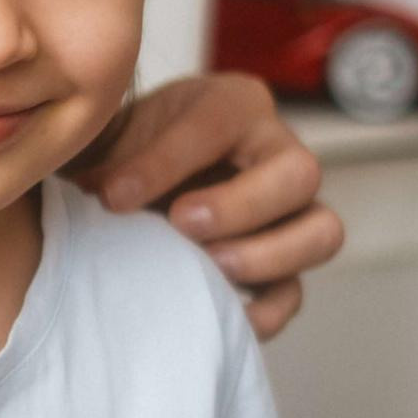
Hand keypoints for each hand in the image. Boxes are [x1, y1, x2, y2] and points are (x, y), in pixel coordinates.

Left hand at [78, 73, 343, 339]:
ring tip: (207, 268)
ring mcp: (290, 212)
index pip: (218, 122)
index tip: (112, 196)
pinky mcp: (281, 264)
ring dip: (266, 256)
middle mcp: (277, 150)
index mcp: (233, 103)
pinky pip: (296, 292)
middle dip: (239, 204)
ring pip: (322, 232)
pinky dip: (265, 311)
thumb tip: (94, 191)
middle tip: (178, 224)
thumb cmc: (117, 149)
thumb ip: (101, 149)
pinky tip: (218, 314)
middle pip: (301, 173)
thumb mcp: (106, 133)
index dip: (166, 161)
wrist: (119, 185)